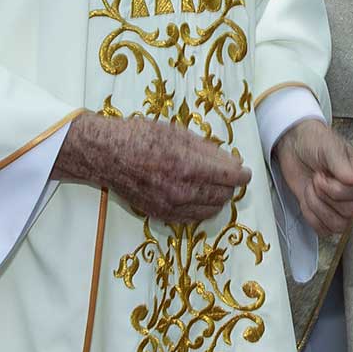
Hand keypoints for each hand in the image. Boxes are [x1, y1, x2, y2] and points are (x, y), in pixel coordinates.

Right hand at [54, 112, 249, 222]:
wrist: (107, 155)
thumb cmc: (141, 137)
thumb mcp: (177, 133)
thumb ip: (207, 150)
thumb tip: (230, 161)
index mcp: (187, 166)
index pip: (230, 177)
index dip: (242, 174)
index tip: (245, 171)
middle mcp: (181, 191)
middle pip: (224, 195)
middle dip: (230, 185)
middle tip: (229, 175)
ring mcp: (170, 206)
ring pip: (211, 210)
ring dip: (218, 198)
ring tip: (214, 185)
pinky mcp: (161, 215)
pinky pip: (193, 218)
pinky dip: (202, 208)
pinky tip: (198, 196)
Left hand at [274, 118, 352, 235]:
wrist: (295, 145)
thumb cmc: (315, 142)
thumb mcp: (329, 147)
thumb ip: (341, 165)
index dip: (337, 190)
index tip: (322, 175)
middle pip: (349, 213)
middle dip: (324, 196)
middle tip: (315, 178)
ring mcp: (342, 205)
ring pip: (338, 225)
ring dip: (317, 208)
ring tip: (311, 189)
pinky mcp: (326, 214)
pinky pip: (323, 230)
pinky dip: (311, 216)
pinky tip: (307, 199)